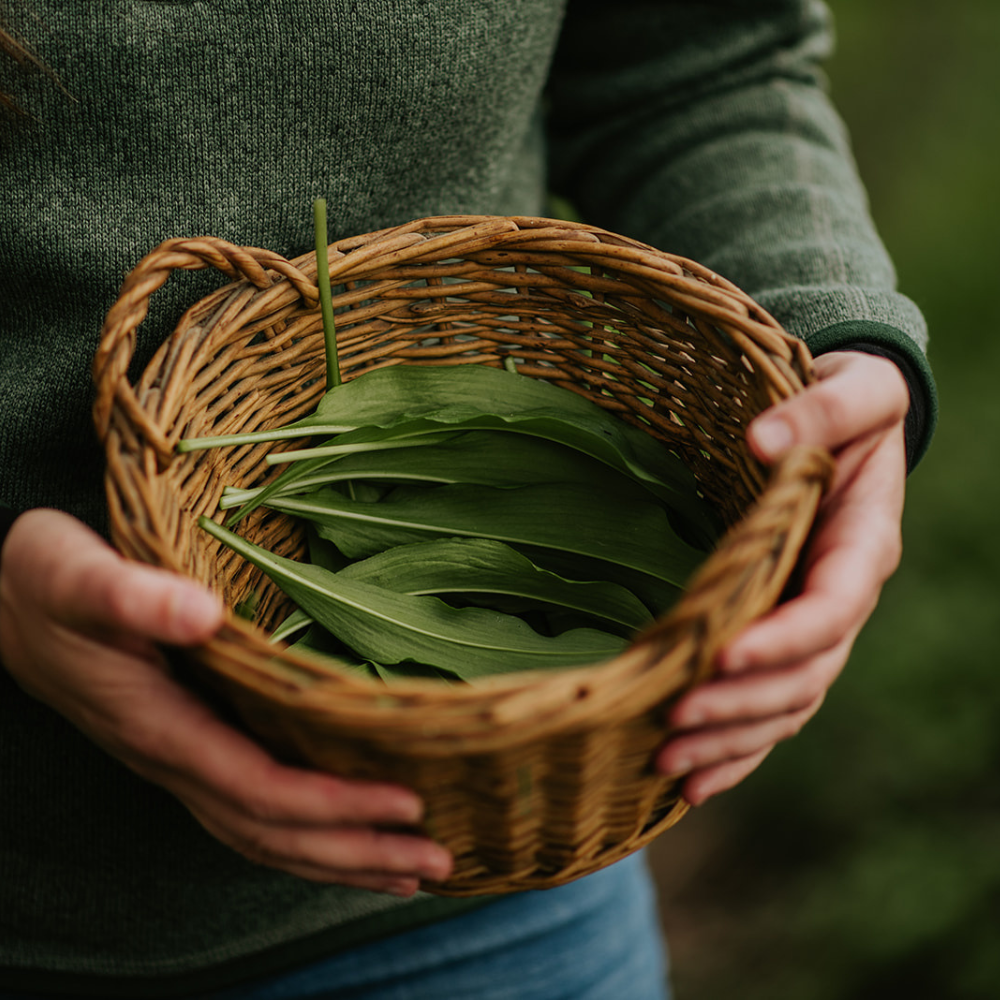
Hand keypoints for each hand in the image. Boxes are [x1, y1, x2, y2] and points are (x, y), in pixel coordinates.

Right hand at [0, 509, 451, 893]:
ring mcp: (182, 762)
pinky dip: (308, 835)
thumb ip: (130, 595)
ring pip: (264, 835)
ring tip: (409, 872)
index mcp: (160, 725)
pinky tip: (347, 836)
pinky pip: (254, 811)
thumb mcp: (76, 575)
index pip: (259, 787)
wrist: (5, 607)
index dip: (332, 802)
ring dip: (339, 858)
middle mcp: (175, 759)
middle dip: (355, 850)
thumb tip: (200, 612)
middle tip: (435, 858)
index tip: (405, 802)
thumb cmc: (43, 585)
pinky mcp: (191, 750)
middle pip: (272, 830)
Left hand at [656, 351, 909, 804]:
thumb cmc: (849, 404)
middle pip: (806, 674)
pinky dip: (737, 748)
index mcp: (863, 542)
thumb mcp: (857, 390)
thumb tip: (763, 442)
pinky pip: (769, 707)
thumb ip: (823, 410)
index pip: (831, 606)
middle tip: (675, 719)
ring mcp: (815, 625)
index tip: (724, 656)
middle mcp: (842, 596)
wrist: (847, 426)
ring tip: (668, 763)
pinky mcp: (784, 638)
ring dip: (731, 740)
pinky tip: (691, 779)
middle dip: (743, 703)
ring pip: (786, 705)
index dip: (784, 639)